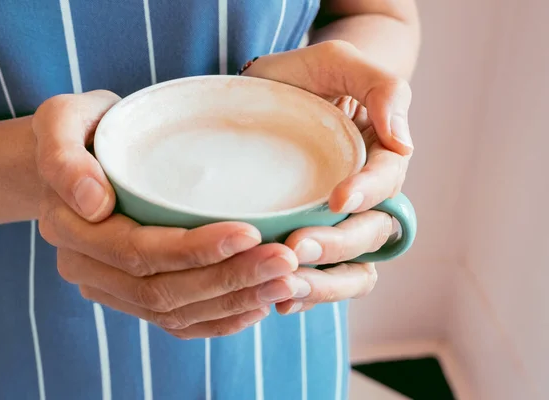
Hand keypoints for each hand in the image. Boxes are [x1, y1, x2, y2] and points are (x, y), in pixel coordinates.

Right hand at [33, 91, 308, 337]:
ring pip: (174, 312)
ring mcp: (110, 288)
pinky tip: (258, 307)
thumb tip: (94, 203)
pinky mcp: (132, 295)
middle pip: (162, 290)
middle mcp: (86, 268)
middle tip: (285, 262)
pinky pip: (175, 322)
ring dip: (235, 303)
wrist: (77, 158)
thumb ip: (64, 156)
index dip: (195, 249)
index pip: (138, 251)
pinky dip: (219, 321)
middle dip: (229, 280)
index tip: (250, 233)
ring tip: (287, 285)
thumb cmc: (82, 130)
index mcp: (70, 229)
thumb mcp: (63, 121)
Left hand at [243, 41, 412, 311]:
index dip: (368, 193)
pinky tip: (279, 300)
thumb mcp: (342, 63)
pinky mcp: (310, 237)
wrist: (278, 92)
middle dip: (338, 246)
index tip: (338, 199)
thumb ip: (383, 88)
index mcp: (380, 157)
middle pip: (370, 234)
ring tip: (286, 289)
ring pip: (353, 268)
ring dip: (324, 283)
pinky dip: (305, 292)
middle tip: (295, 248)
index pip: (387, 182)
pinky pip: (321, 276)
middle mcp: (367, 196)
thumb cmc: (311, 74)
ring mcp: (339, 222)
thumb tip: (404, 143)